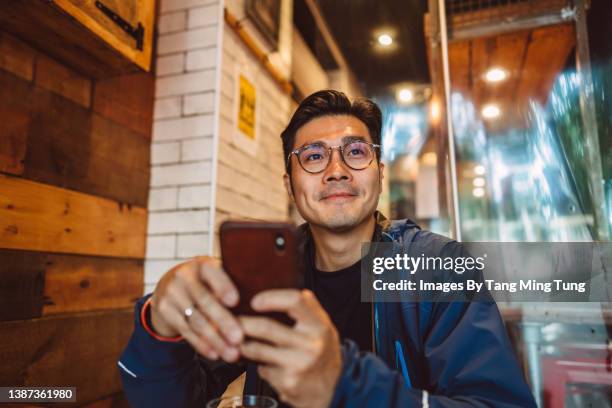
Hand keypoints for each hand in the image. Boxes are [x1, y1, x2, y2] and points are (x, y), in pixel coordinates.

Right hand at [150, 256, 242, 361]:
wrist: (168, 286)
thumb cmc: (205, 282)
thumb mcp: (214, 276)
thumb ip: (231, 284)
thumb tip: (259, 303)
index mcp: (202, 264)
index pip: (213, 274)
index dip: (223, 287)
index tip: (235, 301)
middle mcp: (184, 276)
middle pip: (205, 301)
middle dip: (223, 322)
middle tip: (239, 338)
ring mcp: (171, 293)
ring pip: (196, 320)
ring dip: (215, 340)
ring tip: (232, 353)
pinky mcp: (164, 310)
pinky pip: (186, 331)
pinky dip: (202, 345)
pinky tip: (215, 354)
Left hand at [238, 289, 341, 407]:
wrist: (334, 389)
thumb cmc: (324, 352)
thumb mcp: (324, 326)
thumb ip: (309, 308)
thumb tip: (291, 288)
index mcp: (319, 325)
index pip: (294, 301)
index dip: (271, 298)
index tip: (255, 301)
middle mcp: (310, 344)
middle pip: (266, 327)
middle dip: (243, 323)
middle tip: (231, 320)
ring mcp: (298, 365)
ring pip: (257, 349)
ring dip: (241, 344)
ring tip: (236, 339)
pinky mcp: (287, 383)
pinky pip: (262, 369)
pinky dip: (259, 365)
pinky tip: (264, 363)